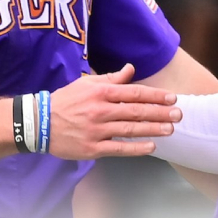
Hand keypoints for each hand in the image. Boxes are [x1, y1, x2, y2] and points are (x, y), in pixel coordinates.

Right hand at [48, 63, 180, 159]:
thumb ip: (110, 78)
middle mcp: (100, 111)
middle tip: (179, 114)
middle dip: (160, 113)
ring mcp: (96, 130)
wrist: (38, 123)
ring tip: (170, 130)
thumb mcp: (86, 83)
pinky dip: (136, 148)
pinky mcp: (91, 148)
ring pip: (130, 130)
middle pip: (136, 111)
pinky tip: (151, 147)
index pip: (134, 93)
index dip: (155, 95)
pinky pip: (118, 149)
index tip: (172, 98)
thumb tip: (131, 68)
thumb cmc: (65, 101)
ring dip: (153, 130)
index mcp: (100, 93)